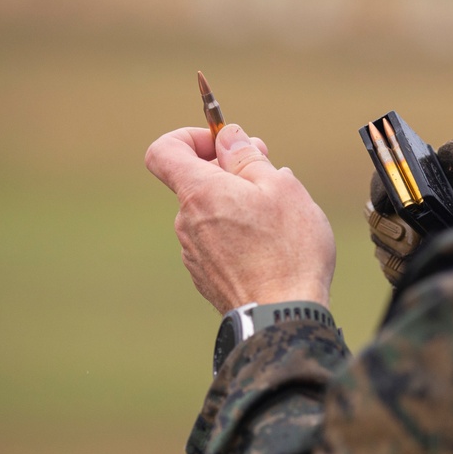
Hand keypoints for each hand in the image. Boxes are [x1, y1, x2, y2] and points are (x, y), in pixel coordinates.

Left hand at [145, 124, 334, 313]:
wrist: (283, 315)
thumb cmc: (288, 249)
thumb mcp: (281, 187)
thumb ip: (248, 158)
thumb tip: (228, 138)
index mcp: (200, 193)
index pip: (164, 150)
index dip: (190, 138)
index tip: (223, 145)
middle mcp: (186, 222)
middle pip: (197, 182)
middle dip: (230, 172)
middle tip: (272, 173)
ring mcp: (194, 253)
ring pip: (211, 213)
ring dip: (239, 205)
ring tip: (279, 218)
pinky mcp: (207, 277)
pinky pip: (218, 242)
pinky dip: (239, 235)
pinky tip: (271, 247)